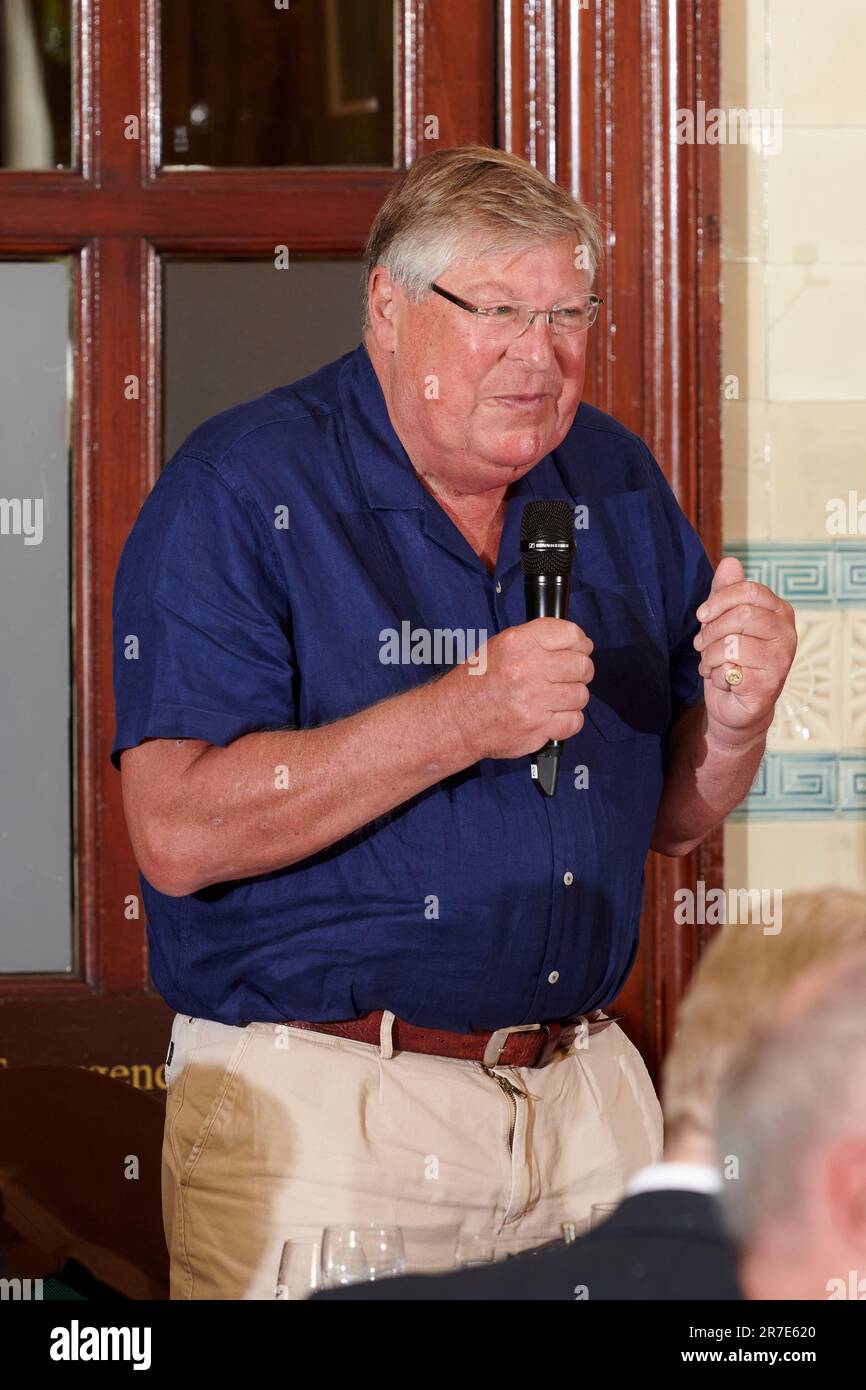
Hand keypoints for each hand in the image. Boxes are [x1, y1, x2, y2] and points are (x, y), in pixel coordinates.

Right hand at [446, 617, 594, 761]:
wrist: (455, 720)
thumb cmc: (476, 683)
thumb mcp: (499, 647)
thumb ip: (536, 641)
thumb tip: (575, 643)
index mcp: (518, 643)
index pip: (570, 634)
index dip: (580, 642)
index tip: (580, 649)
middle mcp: (527, 669)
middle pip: (581, 665)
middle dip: (580, 671)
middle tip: (570, 676)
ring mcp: (533, 701)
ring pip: (581, 695)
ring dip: (572, 697)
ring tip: (555, 698)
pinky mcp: (537, 728)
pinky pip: (574, 721)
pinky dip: (568, 720)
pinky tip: (552, 716)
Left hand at [693, 556, 796, 744]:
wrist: (736, 705)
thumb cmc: (730, 658)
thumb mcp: (724, 621)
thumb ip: (726, 592)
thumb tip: (730, 561)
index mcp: (779, 612)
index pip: (750, 591)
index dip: (720, 600)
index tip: (702, 614)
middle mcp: (787, 635)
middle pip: (742, 616)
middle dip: (711, 630)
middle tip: (701, 644)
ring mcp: (781, 661)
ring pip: (732, 645)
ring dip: (709, 656)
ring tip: (710, 664)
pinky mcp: (768, 686)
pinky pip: (729, 670)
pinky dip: (716, 676)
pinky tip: (723, 680)